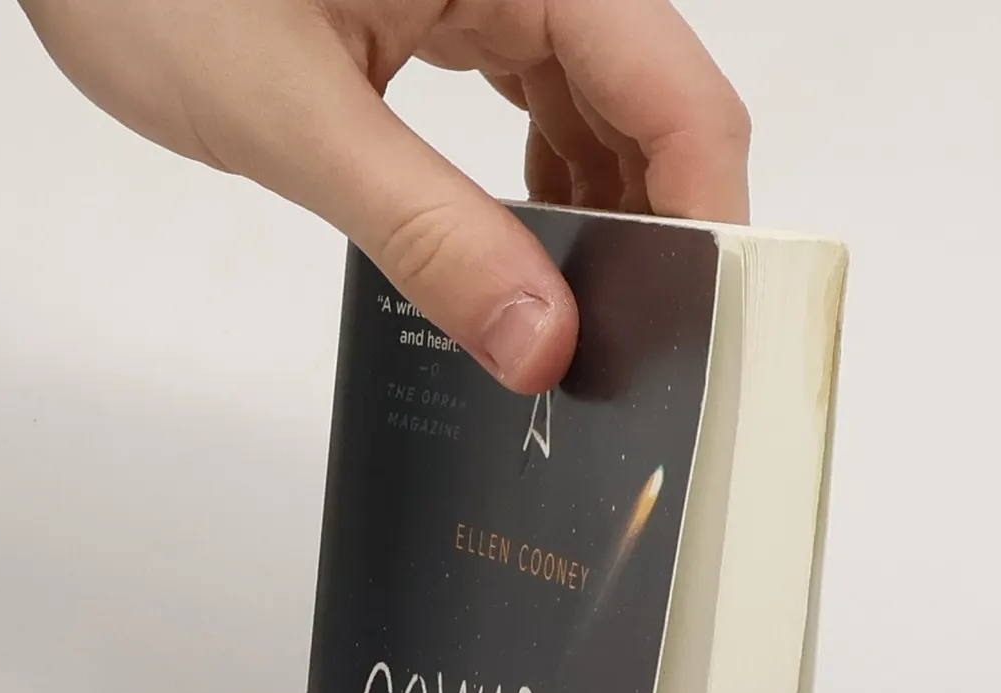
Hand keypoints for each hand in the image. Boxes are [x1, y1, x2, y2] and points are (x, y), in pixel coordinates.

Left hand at [18, 0, 750, 392]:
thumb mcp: (294, 120)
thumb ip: (429, 235)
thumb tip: (538, 344)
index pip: (672, 84)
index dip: (706, 210)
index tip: (704, 323)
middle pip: (652, 97)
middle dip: (657, 224)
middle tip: (640, 350)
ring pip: (600, 101)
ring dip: (604, 212)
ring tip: (583, 319)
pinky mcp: (451, 1)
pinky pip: (537, 91)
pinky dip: (545, 179)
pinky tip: (529, 253)